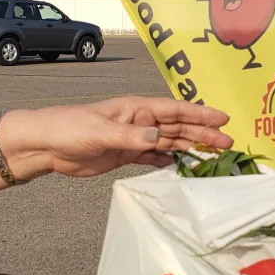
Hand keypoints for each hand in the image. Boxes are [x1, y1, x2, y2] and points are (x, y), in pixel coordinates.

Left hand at [6, 96, 232, 178]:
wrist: (47, 145)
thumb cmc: (71, 128)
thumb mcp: (101, 131)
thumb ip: (131, 136)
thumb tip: (159, 139)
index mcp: (136, 109)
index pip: (174, 110)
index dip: (199, 113)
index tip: (222, 118)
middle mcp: (139, 122)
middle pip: (177, 127)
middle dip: (202, 133)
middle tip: (227, 142)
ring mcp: (134, 138)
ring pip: (169, 142)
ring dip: (191, 147)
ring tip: (214, 155)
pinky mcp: (125, 155)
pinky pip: (154, 157)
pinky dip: (170, 161)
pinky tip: (185, 166)